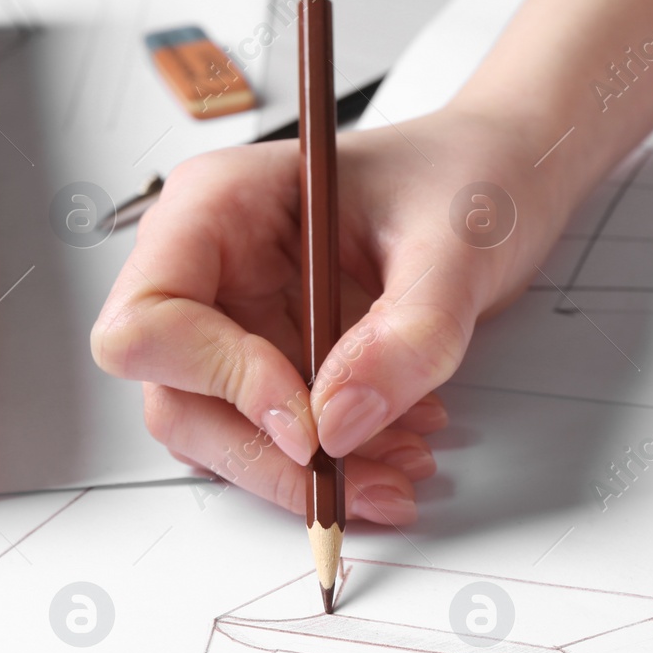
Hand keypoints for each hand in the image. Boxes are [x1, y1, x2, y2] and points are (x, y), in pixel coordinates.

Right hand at [91, 104, 569, 524]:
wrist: (503, 181)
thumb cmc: (464, 174)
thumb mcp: (456, 244)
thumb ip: (407, 333)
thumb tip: (340, 422)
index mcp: (218, 205)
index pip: (148, 317)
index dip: (215, 379)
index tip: (305, 418)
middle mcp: (208, 265)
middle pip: (173, 394)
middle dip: (264, 453)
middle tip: (358, 478)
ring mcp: (234, 318)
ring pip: (216, 432)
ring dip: (300, 472)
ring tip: (398, 465)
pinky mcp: (268, 361)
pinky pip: (269, 437)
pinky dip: (329, 463)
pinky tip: (395, 447)